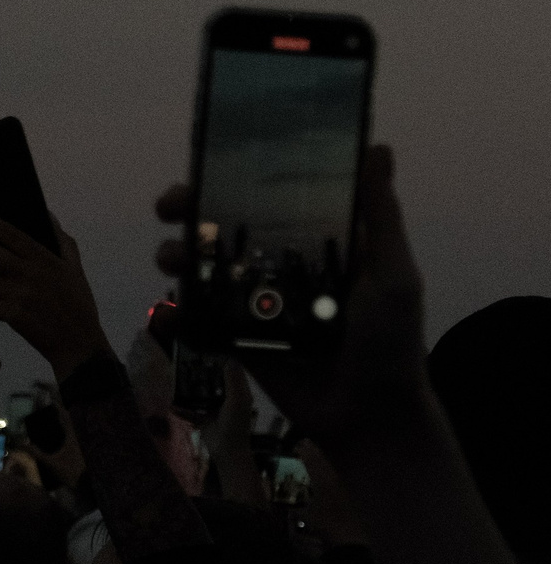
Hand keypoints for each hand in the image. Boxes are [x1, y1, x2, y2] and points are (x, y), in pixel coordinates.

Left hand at [0, 204, 105, 380]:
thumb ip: (63, 242)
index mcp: (45, 260)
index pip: (10, 233)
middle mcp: (31, 273)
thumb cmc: (78, 306)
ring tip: (13, 297)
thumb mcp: (76, 271)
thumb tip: (49, 215)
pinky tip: (13, 312)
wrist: (81, 345)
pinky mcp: (13, 314)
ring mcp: (21, 294)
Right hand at [154, 146, 426, 450]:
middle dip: (187, 212)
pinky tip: (170, 310)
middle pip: (222, 228)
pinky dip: (176, 312)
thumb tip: (379, 148)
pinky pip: (197, 319)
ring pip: (201, 268)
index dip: (232, 178)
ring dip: (175, 256)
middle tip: (169, 208)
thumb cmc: (390, 341)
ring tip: (170, 262)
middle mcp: (277, 266)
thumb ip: (381, 216)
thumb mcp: (394, 274)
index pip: (265, 199)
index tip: (205, 164)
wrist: (369, 416)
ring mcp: (253, 303)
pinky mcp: (236, 338)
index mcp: (312, 242)